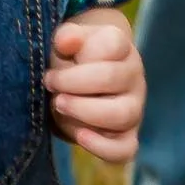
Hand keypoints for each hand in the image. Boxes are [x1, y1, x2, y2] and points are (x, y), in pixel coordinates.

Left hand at [44, 7, 143, 164]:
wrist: (80, 81)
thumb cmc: (73, 57)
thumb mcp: (67, 40)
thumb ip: (67, 36)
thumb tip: (67, 41)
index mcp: (121, 48)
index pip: (113, 45)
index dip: (79, 54)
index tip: (53, 68)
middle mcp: (133, 77)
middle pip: (113, 78)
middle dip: (75, 83)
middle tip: (50, 85)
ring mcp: (134, 108)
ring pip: (122, 114)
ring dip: (84, 111)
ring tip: (59, 105)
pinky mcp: (128, 135)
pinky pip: (126, 149)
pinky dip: (103, 147)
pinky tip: (80, 137)